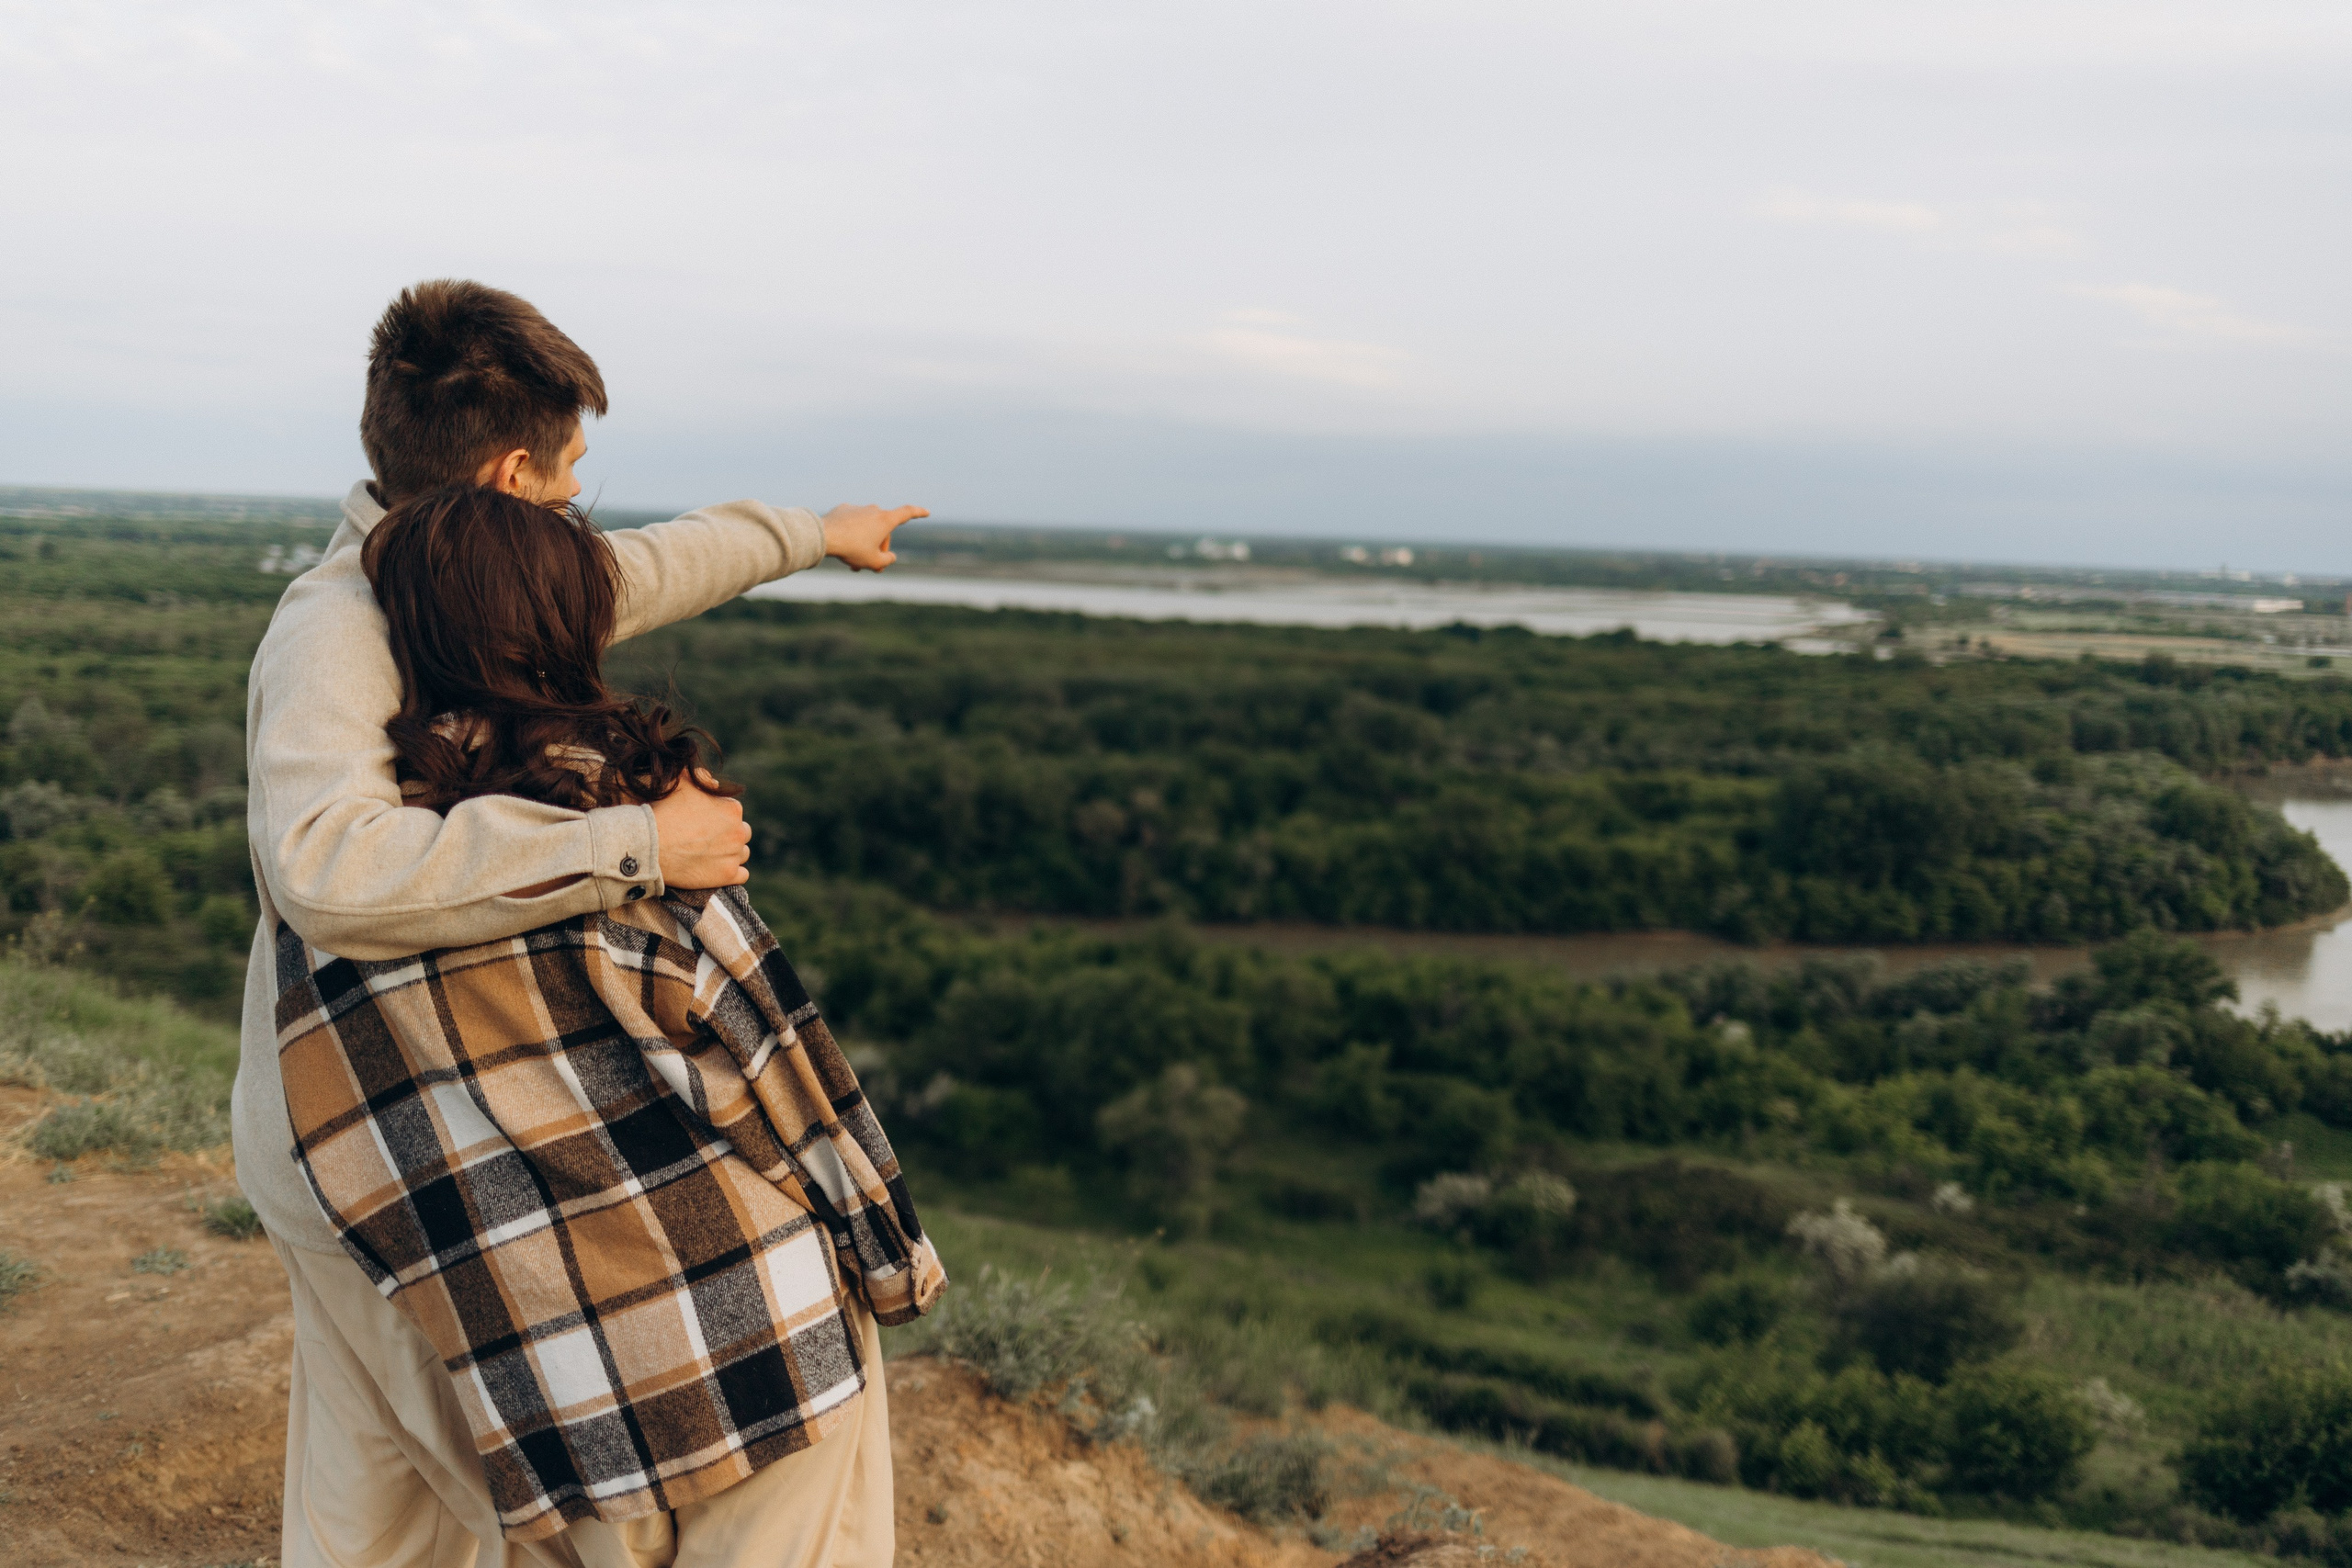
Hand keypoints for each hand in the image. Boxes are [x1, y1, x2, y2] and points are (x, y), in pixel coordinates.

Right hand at [649, 771, 751, 887]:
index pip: (734, 814)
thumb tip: (716, 783)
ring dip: (731, 854)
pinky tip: (717, 869)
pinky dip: (732, 873)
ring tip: (709, 855)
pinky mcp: (728, 875)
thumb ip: (703, 777)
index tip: (704, 823)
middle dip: (728, 835)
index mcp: (733, 809)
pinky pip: (742, 875)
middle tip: (707, 839)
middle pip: (741, 834)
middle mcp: (739, 832)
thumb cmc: (664, 811)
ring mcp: (734, 855)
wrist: (649, 844)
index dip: (719, 818)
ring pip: (742, 854)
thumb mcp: (682, 783)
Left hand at [823, 504, 926, 571]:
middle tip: (872, 567)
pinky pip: (852, 523)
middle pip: (883, 531)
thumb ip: (887, 560)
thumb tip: (890, 556)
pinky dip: (851, 535)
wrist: (824, 536)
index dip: (918, 512)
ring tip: (853, 564)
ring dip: (864, 544)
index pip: (907, 513)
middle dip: (879, 548)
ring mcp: (858, 508)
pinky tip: (842, 547)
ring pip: (866, 528)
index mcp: (885, 520)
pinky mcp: (843, 509)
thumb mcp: (874, 562)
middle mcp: (873, 510)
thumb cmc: (851, 549)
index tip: (927, 512)